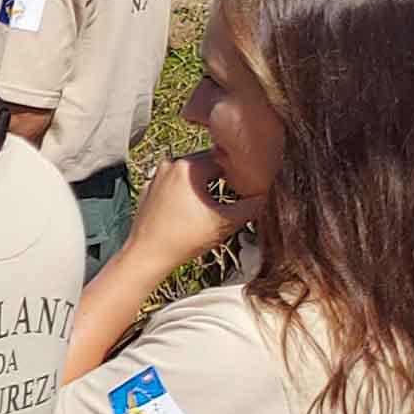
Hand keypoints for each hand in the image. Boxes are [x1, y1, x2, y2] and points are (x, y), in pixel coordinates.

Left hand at [122, 151, 244, 273]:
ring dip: (207, 183)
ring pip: (192, 174)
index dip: (241, 170)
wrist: (147, 255)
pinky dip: (189, 191)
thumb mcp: (226, 221)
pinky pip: (176, 183)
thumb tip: (267, 195)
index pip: (225, 159)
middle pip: (207, 163)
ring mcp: (157, 175)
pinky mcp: (150, 189)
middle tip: (241, 189)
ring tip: (221, 199)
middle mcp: (169, 164)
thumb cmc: (184, 238)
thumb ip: (251, 206)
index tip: (253, 181)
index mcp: (187, 166)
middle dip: (224, 176)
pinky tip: (198, 206)